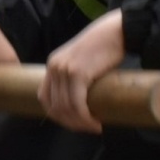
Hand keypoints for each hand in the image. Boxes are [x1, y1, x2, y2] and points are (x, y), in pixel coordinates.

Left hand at [40, 11, 126, 133]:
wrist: (115, 31)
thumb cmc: (104, 47)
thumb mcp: (81, 61)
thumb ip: (74, 77)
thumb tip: (79, 103)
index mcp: (52, 65)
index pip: (44, 98)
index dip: (56, 115)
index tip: (73, 122)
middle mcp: (54, 67)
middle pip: (54, 106)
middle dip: (70, 123)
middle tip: (87, 128)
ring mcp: (64, 70)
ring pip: (65, 108)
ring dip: (80, 123)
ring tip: (94, 127)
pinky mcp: (78, 73)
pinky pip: (77, 104)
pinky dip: (85, 118)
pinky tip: (96, 123)